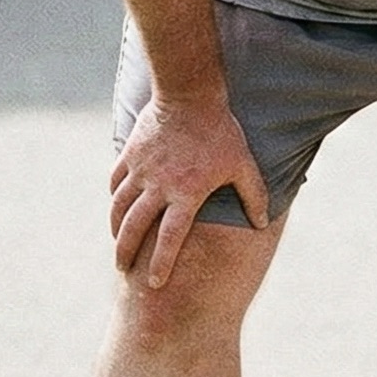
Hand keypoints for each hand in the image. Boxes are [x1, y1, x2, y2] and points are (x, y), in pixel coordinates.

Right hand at [109, 95, 269, 288]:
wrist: (190, 94)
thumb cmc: (221, 131)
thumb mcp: (243, 164)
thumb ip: (254, 195)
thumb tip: (262, 222)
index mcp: (186, 194)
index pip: (170, 238)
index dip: (161, 263)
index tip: (155, 283)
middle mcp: (158, 186)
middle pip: (134, 228)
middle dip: (126, 253)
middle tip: (123, 269)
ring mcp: (141, 170)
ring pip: (119, 206)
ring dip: (116, 228)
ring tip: (117, 243)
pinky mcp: (130, 154)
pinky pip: (116, 181)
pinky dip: (114, 197)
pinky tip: (116, 207)